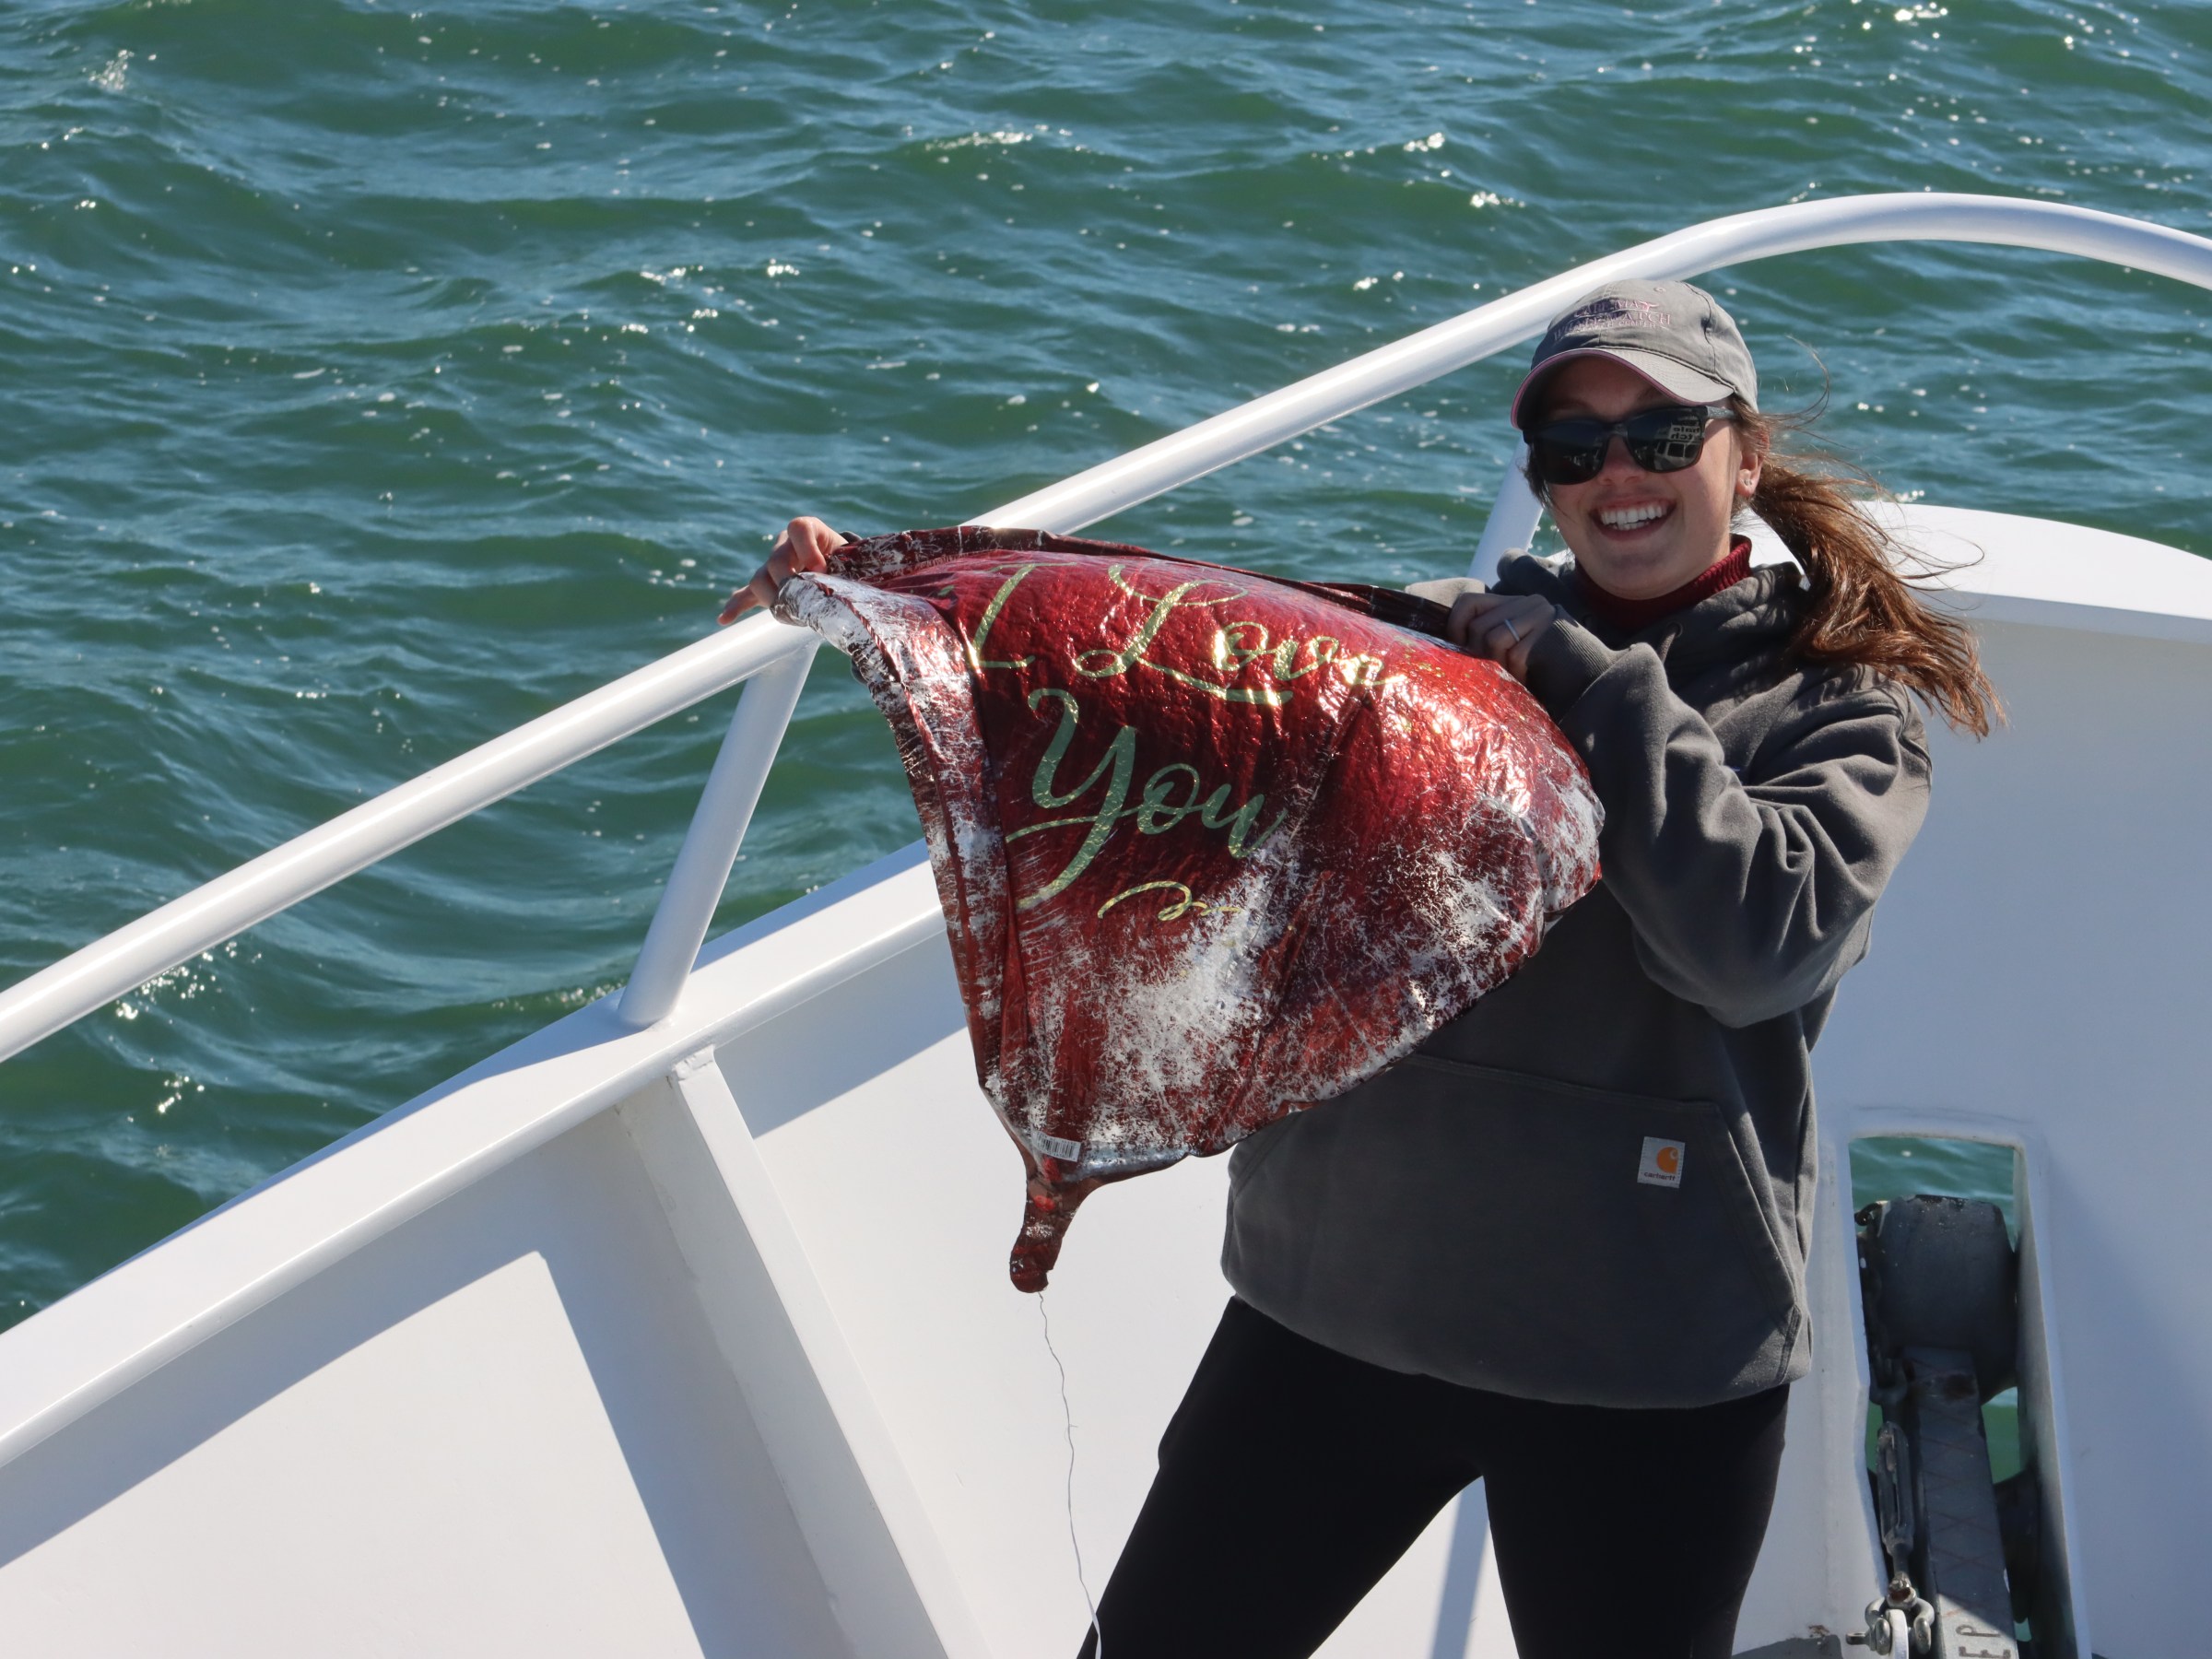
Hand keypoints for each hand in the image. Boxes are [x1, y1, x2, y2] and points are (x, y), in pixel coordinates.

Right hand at [717, 516, 848, 623]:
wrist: (842, 572)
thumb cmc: (852, 566)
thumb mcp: (855, 561)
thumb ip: (849, 568)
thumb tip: (847, 592)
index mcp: (809, 531)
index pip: (799, 528)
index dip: (807, 549)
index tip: (821, 570)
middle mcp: (785, 545)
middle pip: (776, 559)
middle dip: (788, 580)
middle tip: (801, 597)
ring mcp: (772, 565)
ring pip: (760, 579)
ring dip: (770, 597)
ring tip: (782, 609)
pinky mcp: (766, 585)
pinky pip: (747, 595)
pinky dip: (737, 605)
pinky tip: (725, 619)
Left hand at [1444, 590, 1557, 682]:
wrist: (1587, 679)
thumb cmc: (1542, 666)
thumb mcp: (1512, 642)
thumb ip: (1489, 632)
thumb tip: (1451, 638)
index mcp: (1516, 602)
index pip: (1469, 601)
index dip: (1455, 624)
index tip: (1458, 644)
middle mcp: (1528, 603)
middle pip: (1479, 626)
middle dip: (1480, 652)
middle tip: (1496, 666)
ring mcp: (1540, 617)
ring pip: (1494, 640)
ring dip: (1499, 663)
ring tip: (1515, 670)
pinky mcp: (1548, 635)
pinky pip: (1514, 656)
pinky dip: (1517, 672)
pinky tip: (1529, 674)